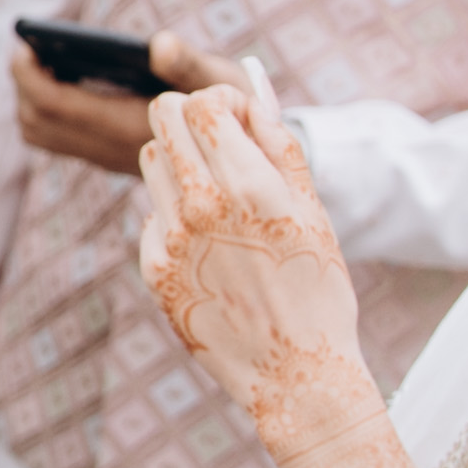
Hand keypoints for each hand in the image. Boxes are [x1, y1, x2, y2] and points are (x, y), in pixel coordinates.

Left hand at [6, 27, 226, 177]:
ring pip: (43, 134)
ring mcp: (106, 156)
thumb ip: (188, 64)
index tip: (24, 45)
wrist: (250, 157)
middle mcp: (110, 149)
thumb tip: (157, 44)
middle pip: (37, 122)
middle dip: (23, 84)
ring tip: (45, 59)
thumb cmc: (236, 109)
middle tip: (32, 46)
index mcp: (128, 128)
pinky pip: (59, 136)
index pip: (56, 107)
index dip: (29, 76)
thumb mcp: (221, 82)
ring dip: (32, 98)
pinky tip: (66, 77)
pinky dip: (48, 107)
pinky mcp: (109, 155)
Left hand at [133, 69, 388, 458]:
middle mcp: (201, 207)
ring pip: (151, 161)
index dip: (220, 101)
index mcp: (249, 185)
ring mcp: (171, 240)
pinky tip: (209, 243)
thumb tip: (250, 95)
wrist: (294, 372)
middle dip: (192, 118)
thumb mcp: (312, 209)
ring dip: (180, 161)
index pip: (203, 103)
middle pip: (164, 120)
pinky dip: (175, 215)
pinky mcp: (153, 269)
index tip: (237, 119)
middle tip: (218, 141)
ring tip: (217, 192)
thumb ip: (279, 143)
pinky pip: (151, 215)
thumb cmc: (316, 286)